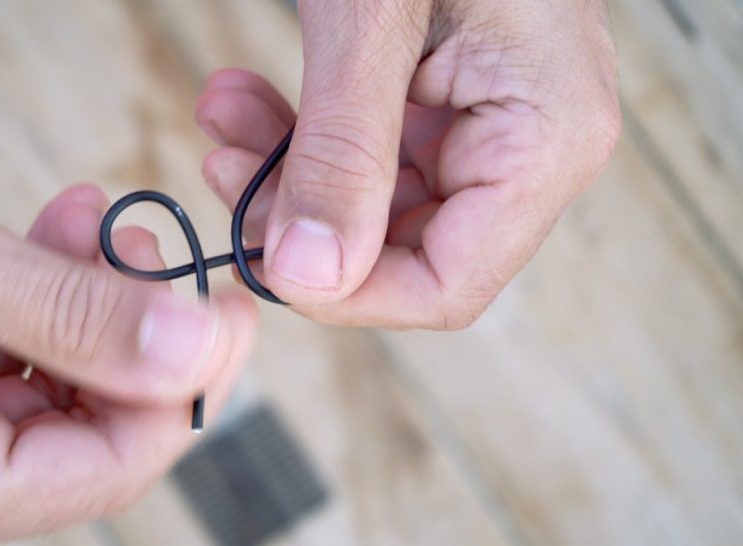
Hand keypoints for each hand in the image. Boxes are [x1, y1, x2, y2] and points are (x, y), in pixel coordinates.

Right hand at [0, 129, 256, 545]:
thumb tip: (195, 349)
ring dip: (92, 305)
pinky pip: (13, 360)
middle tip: (155, 248)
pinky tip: (58, 232)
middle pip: (90, 434)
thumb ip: (70, 310)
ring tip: (95, 223)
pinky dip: (46, 298)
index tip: (227, 309)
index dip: (185, 388)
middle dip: (136, 336)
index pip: (107, 469)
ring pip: (58, 390)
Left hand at [196, 0, 620, 327]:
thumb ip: (343, 150)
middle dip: (296, 220)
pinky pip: (367, 154)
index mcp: (547, 140)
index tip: (258, 255)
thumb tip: (308, 274)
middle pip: (402, 252)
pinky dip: (299, 134)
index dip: (345, 296)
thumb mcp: (372, 17)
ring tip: (222, 110)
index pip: (446, 285)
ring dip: (282, 171)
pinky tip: (245, 97)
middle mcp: (532, 145)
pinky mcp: (446, 100)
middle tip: (221, 165)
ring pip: (371, 206)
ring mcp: (489, 123)